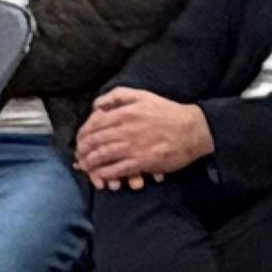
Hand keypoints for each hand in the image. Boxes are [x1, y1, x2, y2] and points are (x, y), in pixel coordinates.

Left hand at [72, 87, 214, 187]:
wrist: (192, 129)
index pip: (93, 124)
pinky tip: (100, 176)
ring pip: (102, 156)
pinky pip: (116, 169)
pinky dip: (105, 174)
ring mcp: (132, 146)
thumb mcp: (142, 95)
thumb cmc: (167, 112)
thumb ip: (117, 96)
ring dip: (90, 163)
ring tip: (85, 167)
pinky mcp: (141, 161)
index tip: (80, 140)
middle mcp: (125, 129)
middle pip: (94, 141)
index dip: (82, 134)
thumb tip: (96, 105)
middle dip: (82, 150)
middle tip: (79, 156)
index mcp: (123, 112)